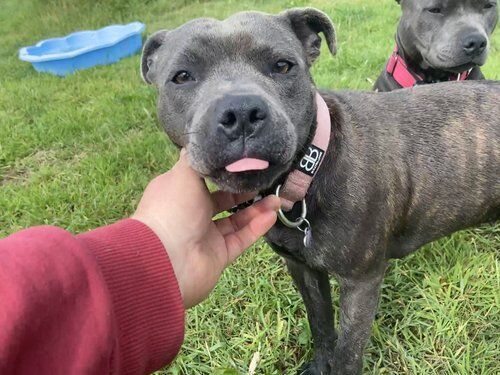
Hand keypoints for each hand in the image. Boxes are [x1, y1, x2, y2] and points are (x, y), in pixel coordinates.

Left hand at [132, 151, 279, 307]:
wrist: (165, 260)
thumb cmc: (172, 209)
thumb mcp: (183, 173)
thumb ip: (197, 158)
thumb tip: (205, 142)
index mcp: (179, 193)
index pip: (203, 178)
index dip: (223, 171)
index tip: (244, 162)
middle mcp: (191, 213)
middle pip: (222, 200)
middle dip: (244, 191)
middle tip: (266, 181)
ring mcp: (205, 236)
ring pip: (235, 220)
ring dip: (256, 209)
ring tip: (278, 198)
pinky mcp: (218, 256)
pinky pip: (241, 239)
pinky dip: (256, 228)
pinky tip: (272, 214)